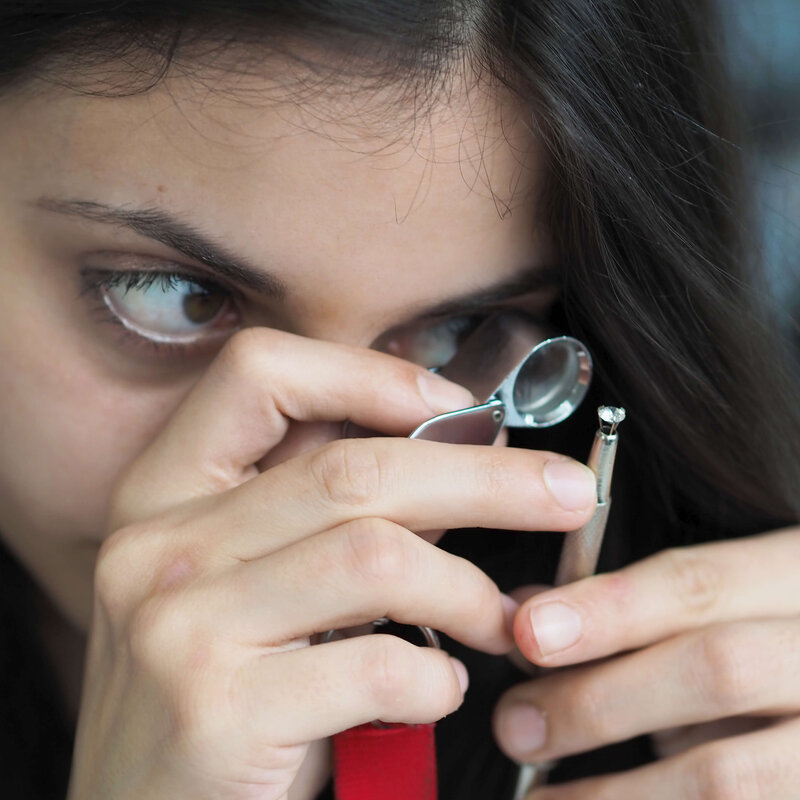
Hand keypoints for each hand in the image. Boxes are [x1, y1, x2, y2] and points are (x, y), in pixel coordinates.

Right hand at [67, 327, 596, 799]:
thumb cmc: (216, 686)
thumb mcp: (245, 579)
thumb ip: (323, 513)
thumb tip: (455, 456)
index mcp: (164, 491)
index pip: (259, 372)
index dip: (369, 375)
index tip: (456, 408)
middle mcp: (161, 543)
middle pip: (354, 469)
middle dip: (484, 477)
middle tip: (563, 493)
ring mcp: (180, 624)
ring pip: (377, 556)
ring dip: (467, 590)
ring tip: (502, 622)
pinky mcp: (216, 709)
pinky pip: (376, 666)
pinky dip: (435, 679)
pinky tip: (437, 694)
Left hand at [492, 528, 799, 798]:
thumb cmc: (764, 643)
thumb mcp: (726, 606)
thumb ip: (634, 605)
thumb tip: (530, 617)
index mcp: (796, 580)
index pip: (699, 585)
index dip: (609, 609)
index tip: (530, 633)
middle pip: (716, 669)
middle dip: (600, 700)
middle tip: (516, 726)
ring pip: (729, 776)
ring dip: (617, 793)